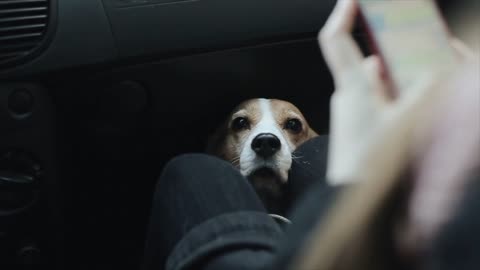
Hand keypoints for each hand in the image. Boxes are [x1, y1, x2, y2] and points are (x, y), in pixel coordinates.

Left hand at [320, 0, 448, 185]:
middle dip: (398, 50)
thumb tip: (436, 66)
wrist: (354, 204)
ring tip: (434, 75)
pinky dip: (400, 96)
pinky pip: (382, 102)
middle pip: (372, 60)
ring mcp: (355, 113)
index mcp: (353, 87)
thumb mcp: (409, 122)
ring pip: (382, 82)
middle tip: (425, 44)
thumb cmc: (373, 167)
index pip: (335, 41)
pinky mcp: (363, 127)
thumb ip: (424, 88)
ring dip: (404, 76)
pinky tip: (421, 103)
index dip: (343, 14)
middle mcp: (350, 96)